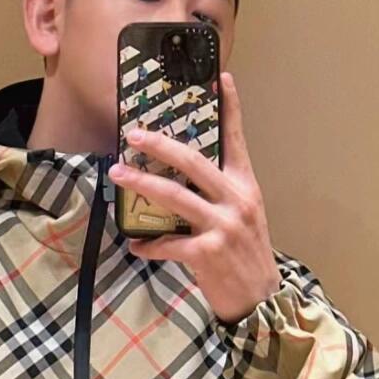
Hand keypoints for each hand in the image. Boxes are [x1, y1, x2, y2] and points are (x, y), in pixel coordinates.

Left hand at [108, 70, 281, 322]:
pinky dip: (149, 245)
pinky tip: (136, 246)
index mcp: (245, 186)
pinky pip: (169, 244)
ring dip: (142, 185)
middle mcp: (236, 200)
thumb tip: (183, 177)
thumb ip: (220, 193)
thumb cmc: (246, 256)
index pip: (236, 140)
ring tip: (117, 175)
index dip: (229, 108)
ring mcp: (223, 226)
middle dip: (160, 145)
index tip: (220, 78)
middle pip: (193, 162)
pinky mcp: (209, 253)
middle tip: (133, 134)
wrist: (261, 300)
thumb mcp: (244, 217)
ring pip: (175, 197)